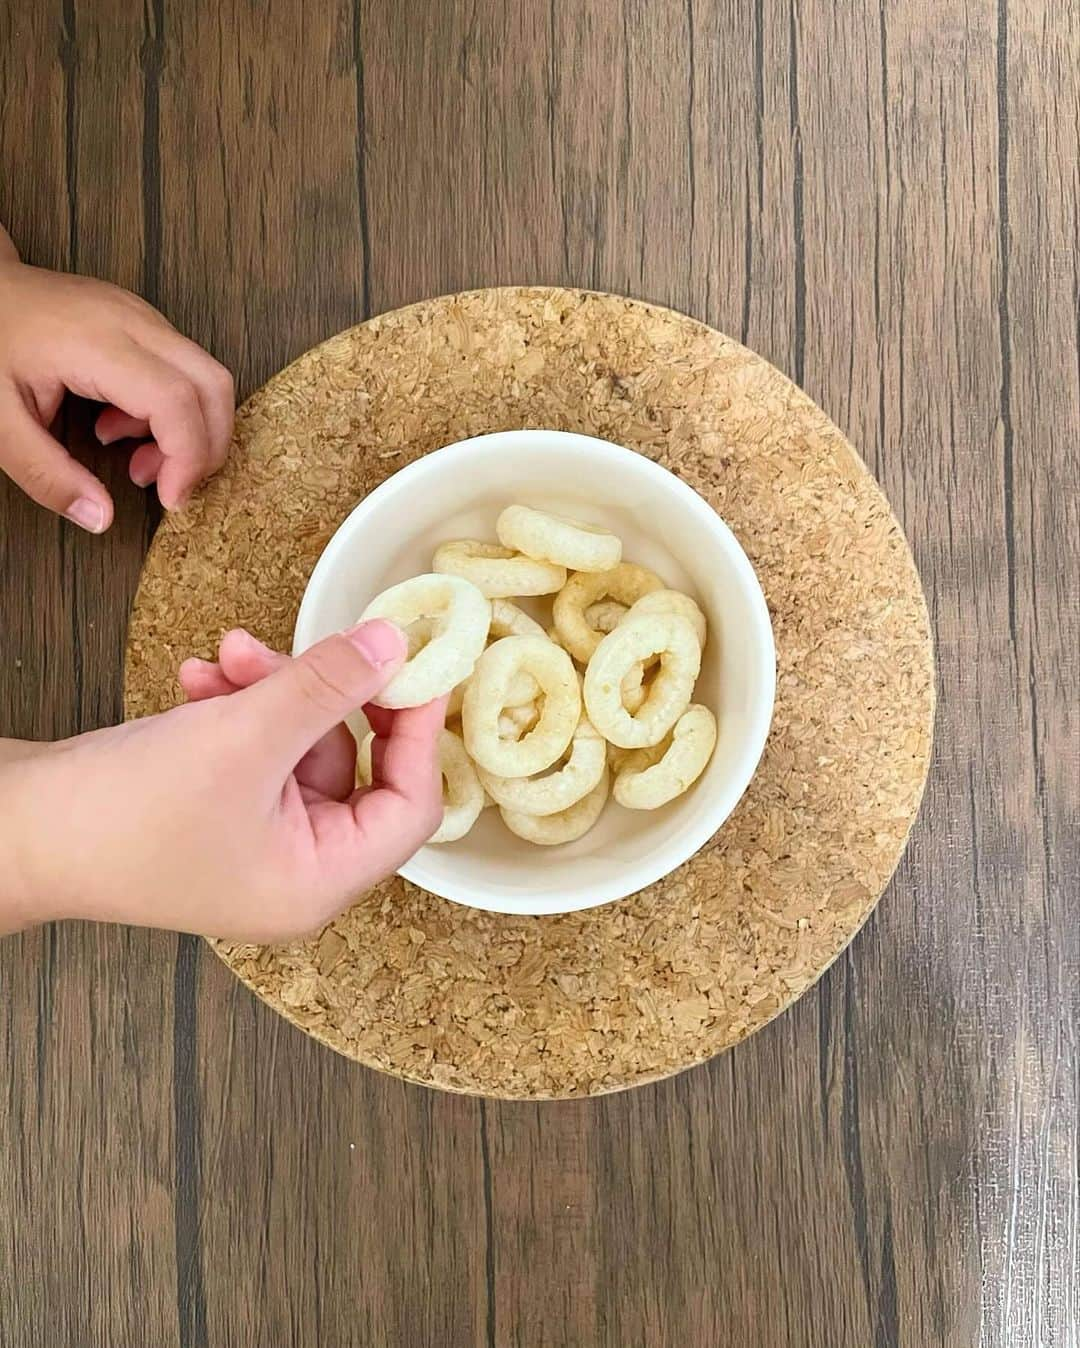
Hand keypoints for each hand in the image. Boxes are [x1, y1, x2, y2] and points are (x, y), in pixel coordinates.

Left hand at [0, 234, 233, 531]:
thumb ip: (46, 474)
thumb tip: (98, 516)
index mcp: (96, 343)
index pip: (176, 401)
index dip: (187, 458)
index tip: (170, 498)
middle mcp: (133, 323)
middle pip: (213, 386)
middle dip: (207, 448)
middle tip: (171, 486)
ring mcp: (143, 318)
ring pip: (208, 379)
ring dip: (191, 432)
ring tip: (137, 460)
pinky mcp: (145, 324)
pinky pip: (186, 372)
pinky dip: (175, 414)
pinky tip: (125, 428)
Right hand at [0, 622, 445, 941]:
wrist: (11, 831)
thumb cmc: (121, 812)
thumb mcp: (242, 736)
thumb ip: (328, 685)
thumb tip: (396, 644)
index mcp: (318, 882)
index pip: (410, 807)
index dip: (418, 732)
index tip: (416, 665)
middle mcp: (295, 872)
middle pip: (352, 767)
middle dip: (322, 697)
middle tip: (310, 646)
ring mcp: (254, 843)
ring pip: (297, 746)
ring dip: (270, 691)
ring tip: (227, 654)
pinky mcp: (216, 812)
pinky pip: (254, 750)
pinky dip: (236, 708)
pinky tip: (200, 678)